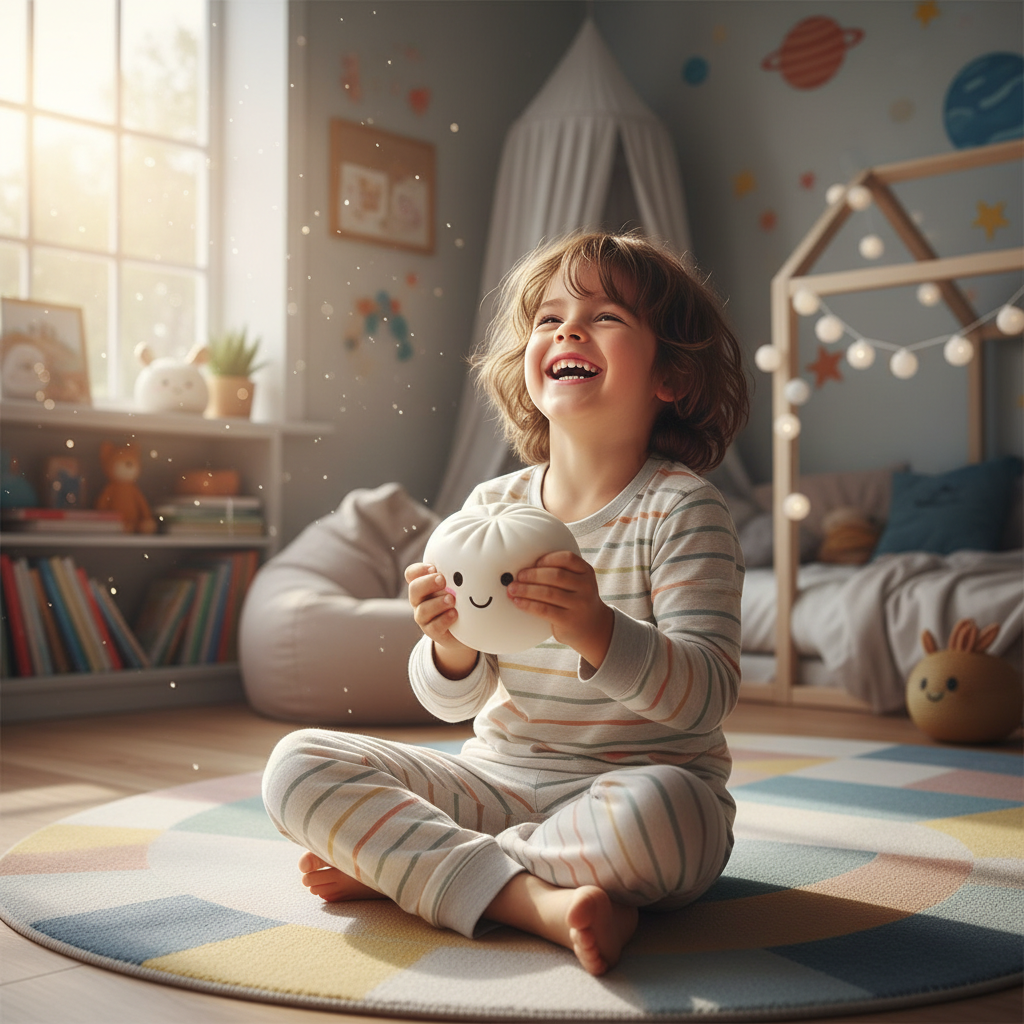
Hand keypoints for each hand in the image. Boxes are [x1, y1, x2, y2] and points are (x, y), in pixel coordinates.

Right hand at [405, 562, 478, 678]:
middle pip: (414, 589)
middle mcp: (420, 600)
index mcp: (423, 585)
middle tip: (443, 580)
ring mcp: (424, 617)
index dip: (420, 569)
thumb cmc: (461, 601)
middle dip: (428, 583)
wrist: (464, 630)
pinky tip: (455, 614)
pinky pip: (434, 626)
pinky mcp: (432, 631)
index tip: (435, 568)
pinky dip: (444, 619)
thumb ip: (457, 576)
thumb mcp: (458, 586)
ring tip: (452, 599)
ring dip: (438, 603)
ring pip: (423, 609)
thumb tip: (471, 563)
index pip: (412, 574)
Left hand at [507, 551, 613, 668]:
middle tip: (518, 576)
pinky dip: (528, 604)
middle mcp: (586, 587)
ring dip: (526, 590)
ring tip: (512, 589)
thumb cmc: (576, 600)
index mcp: (586, 572)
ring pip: (548, 593)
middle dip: (533, 575)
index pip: (568, 559)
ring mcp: (579, 605)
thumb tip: (525, 568)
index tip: (535, 562)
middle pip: (556, 575)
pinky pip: (544, 609)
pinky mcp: (569, 620)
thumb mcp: (578, 583)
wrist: (593, 628)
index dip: (548, 559)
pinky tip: (518, 602)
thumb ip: (562, 573)